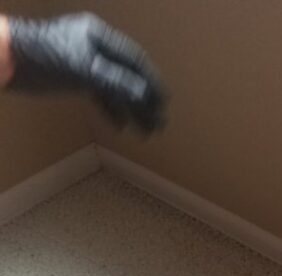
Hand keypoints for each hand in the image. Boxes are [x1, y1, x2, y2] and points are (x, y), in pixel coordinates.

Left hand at [6, 12, 165, 131]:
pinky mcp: (73, 76)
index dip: (151, 82)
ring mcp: (84, 61)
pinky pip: (99, 93)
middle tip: (159, 123)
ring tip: (144, 131)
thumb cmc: (44, 59)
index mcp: (99, 37)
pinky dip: (110, 109)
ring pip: (114, 87)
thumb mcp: (84, 71)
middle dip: (144, 100)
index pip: (134, 60)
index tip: (164, 103)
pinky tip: (120, 125)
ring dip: (129, 109)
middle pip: (127, 75)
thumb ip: (116, 84)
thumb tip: (145, 98)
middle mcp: (94, 47)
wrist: (8, 60)